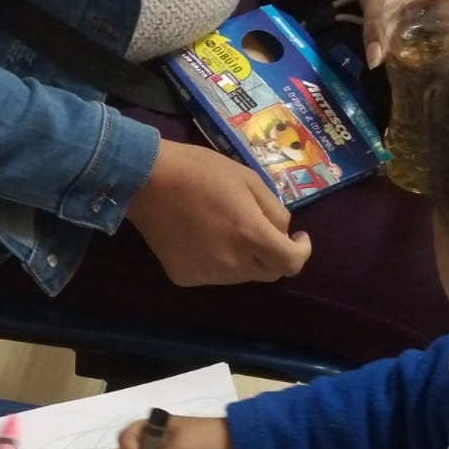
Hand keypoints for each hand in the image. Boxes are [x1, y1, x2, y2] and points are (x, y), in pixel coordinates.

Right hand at [127, 141, 310, 285]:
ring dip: (245, 258)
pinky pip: (213, 275)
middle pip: (268, 273)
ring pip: (241, 276)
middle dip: (274, 254)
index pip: (290, 264)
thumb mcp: (249, 179)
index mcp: (250, 236)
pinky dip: (217, 262)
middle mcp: (231, 263)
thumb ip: (274, 210)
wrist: (147, 180)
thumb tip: (282, 233)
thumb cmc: (201, 171)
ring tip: (228, 230)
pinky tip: (203, 238)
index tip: (297, 238)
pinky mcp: (185, 277)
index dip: (301, 252)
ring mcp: (206, 275)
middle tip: (263, 231)